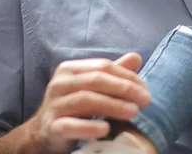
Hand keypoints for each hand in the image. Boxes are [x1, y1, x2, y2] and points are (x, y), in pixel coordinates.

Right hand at [31, 53, 150, 153]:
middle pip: (95, 80)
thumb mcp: (94, 88)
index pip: (103, 66)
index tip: (146, 89)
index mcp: (70, 69)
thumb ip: (114, 73)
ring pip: (85, 100)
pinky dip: (89, 127)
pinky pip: (70, 125)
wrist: (45, 133)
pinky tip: (106, 129)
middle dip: (124, 89)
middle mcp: (59, 83)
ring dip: (113, 106)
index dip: (127, 76)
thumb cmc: (75, 107)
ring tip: (134, 112)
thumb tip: (136, 57)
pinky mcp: (51, 127)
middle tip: (146, 100)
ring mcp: (53, 105)